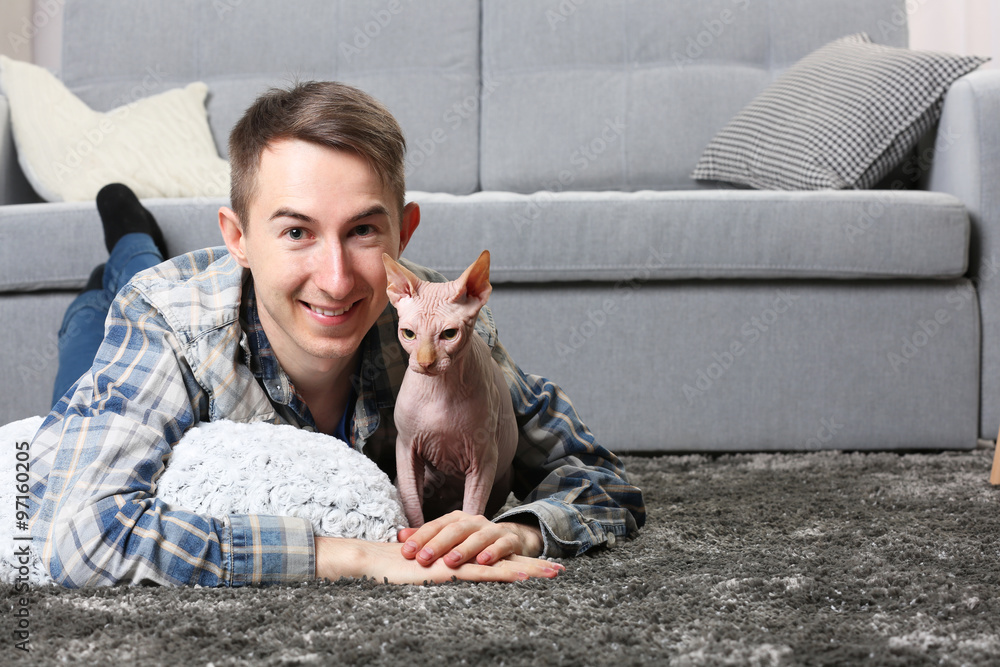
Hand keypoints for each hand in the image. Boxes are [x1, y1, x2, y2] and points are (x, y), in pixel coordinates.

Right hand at [315, 535, 558, 583]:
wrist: (374, 562)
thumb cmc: (397, 569)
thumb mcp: (428, 574)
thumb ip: (443, 572)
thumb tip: (452, 577)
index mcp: (461, 553)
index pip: (496, 556)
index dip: (520, 561)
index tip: (543, 567)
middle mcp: (465, 552)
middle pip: (506, 557)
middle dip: (534, 563)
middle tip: (560, 570)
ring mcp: (460, 560)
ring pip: (502, 563)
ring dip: (530, 568)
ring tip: (554, 573)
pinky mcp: (452, 570)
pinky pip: (484, 572)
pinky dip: (506, 575)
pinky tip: (524, 578)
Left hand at [397, 510, 556, 570]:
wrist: (512, 540)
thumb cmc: (474, 543)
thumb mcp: (450, 540)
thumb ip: (427, 538)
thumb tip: (400, 537)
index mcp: (457, 520)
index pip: (436, 526)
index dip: (421, 538)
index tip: (406, 551)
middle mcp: (474, 522)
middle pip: (455, 530)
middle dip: (438, 544)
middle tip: (424, 558)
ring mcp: (493, 530)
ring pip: (478, 537)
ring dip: (464, 549)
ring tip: (451, 561)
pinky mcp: (511, 541)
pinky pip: (502, 545)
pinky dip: (493, 552)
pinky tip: (483, 561)